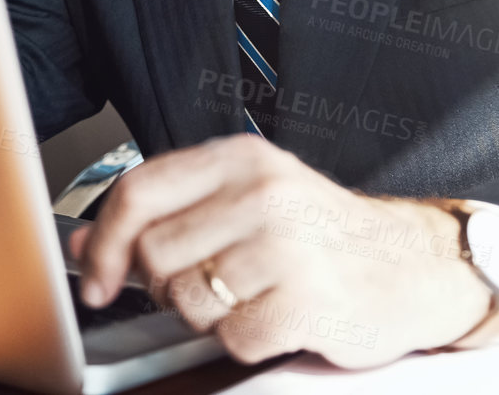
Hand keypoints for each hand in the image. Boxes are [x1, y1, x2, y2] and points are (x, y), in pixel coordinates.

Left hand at [69, 134, 492, 367]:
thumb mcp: (242, 203)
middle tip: (212, 282)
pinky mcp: (309, 301)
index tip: (96, 279)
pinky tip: (276, 318)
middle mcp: (263, 193)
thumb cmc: (320, 233)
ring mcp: (288, 247)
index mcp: (240, 158)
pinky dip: (246, 340)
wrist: (413, 264)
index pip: (138, 191)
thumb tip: (85, 246)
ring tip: (252, 296)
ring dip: (211, 314)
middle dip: (170, 284)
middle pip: (156, 254)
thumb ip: (163, 217)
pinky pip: (233, 338)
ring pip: (189, 300)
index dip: (104, 241)